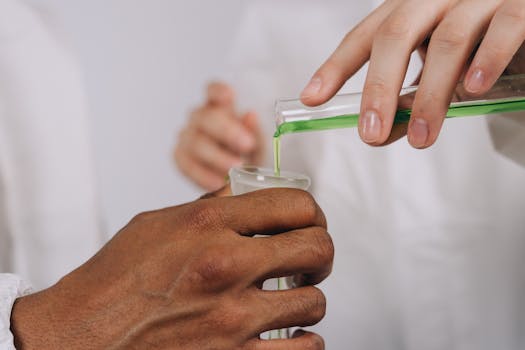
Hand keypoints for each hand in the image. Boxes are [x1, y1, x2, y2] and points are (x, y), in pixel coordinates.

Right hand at [10, 188, 331, 349]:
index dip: (312, 211)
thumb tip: (248, 194)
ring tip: (293, 298)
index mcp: (207, 224)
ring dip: (308, 298)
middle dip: (320, 251)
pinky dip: (304, 340)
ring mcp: (232, 317)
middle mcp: (225, 265)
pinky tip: (290, 333)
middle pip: (317, 247)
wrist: (84, 335)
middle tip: (310, 258)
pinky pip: (303, 349)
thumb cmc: (116, 280)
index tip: (309, 221)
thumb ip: (211, 207)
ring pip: (314, 301)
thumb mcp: (158, 223)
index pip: (294, 204)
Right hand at [175, 82, 263, 190]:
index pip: (213, 90)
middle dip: (227, 131)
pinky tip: (219, 182)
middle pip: (205, 117)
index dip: (218, 91)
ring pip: (195, 142)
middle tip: (247, 144)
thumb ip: (255, 130)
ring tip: (236, 168)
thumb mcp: (259, 143)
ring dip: (217, 157)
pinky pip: (187, 164)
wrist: (236, 182)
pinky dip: (204, 175)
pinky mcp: (180, 157)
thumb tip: (251, 115)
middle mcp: (200, 117)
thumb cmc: (249, 155)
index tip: (229, 96)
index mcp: (220, 106)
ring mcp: (187, 136)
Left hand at [301, 0, 524, 147]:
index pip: (364, 36)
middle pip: (396, 34)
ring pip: (448, 40)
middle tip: (370, 133)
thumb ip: (407, 100)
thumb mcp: (433, 71)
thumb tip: (380, 134)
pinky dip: (487, 59)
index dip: (336, 67)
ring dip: (430, 95)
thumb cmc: (474, 44)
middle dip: (379, 88)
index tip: (312, 98)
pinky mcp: (520, 5)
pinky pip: (505, 27)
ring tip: (421, 136)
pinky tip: (472, 90)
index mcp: (409, 9)